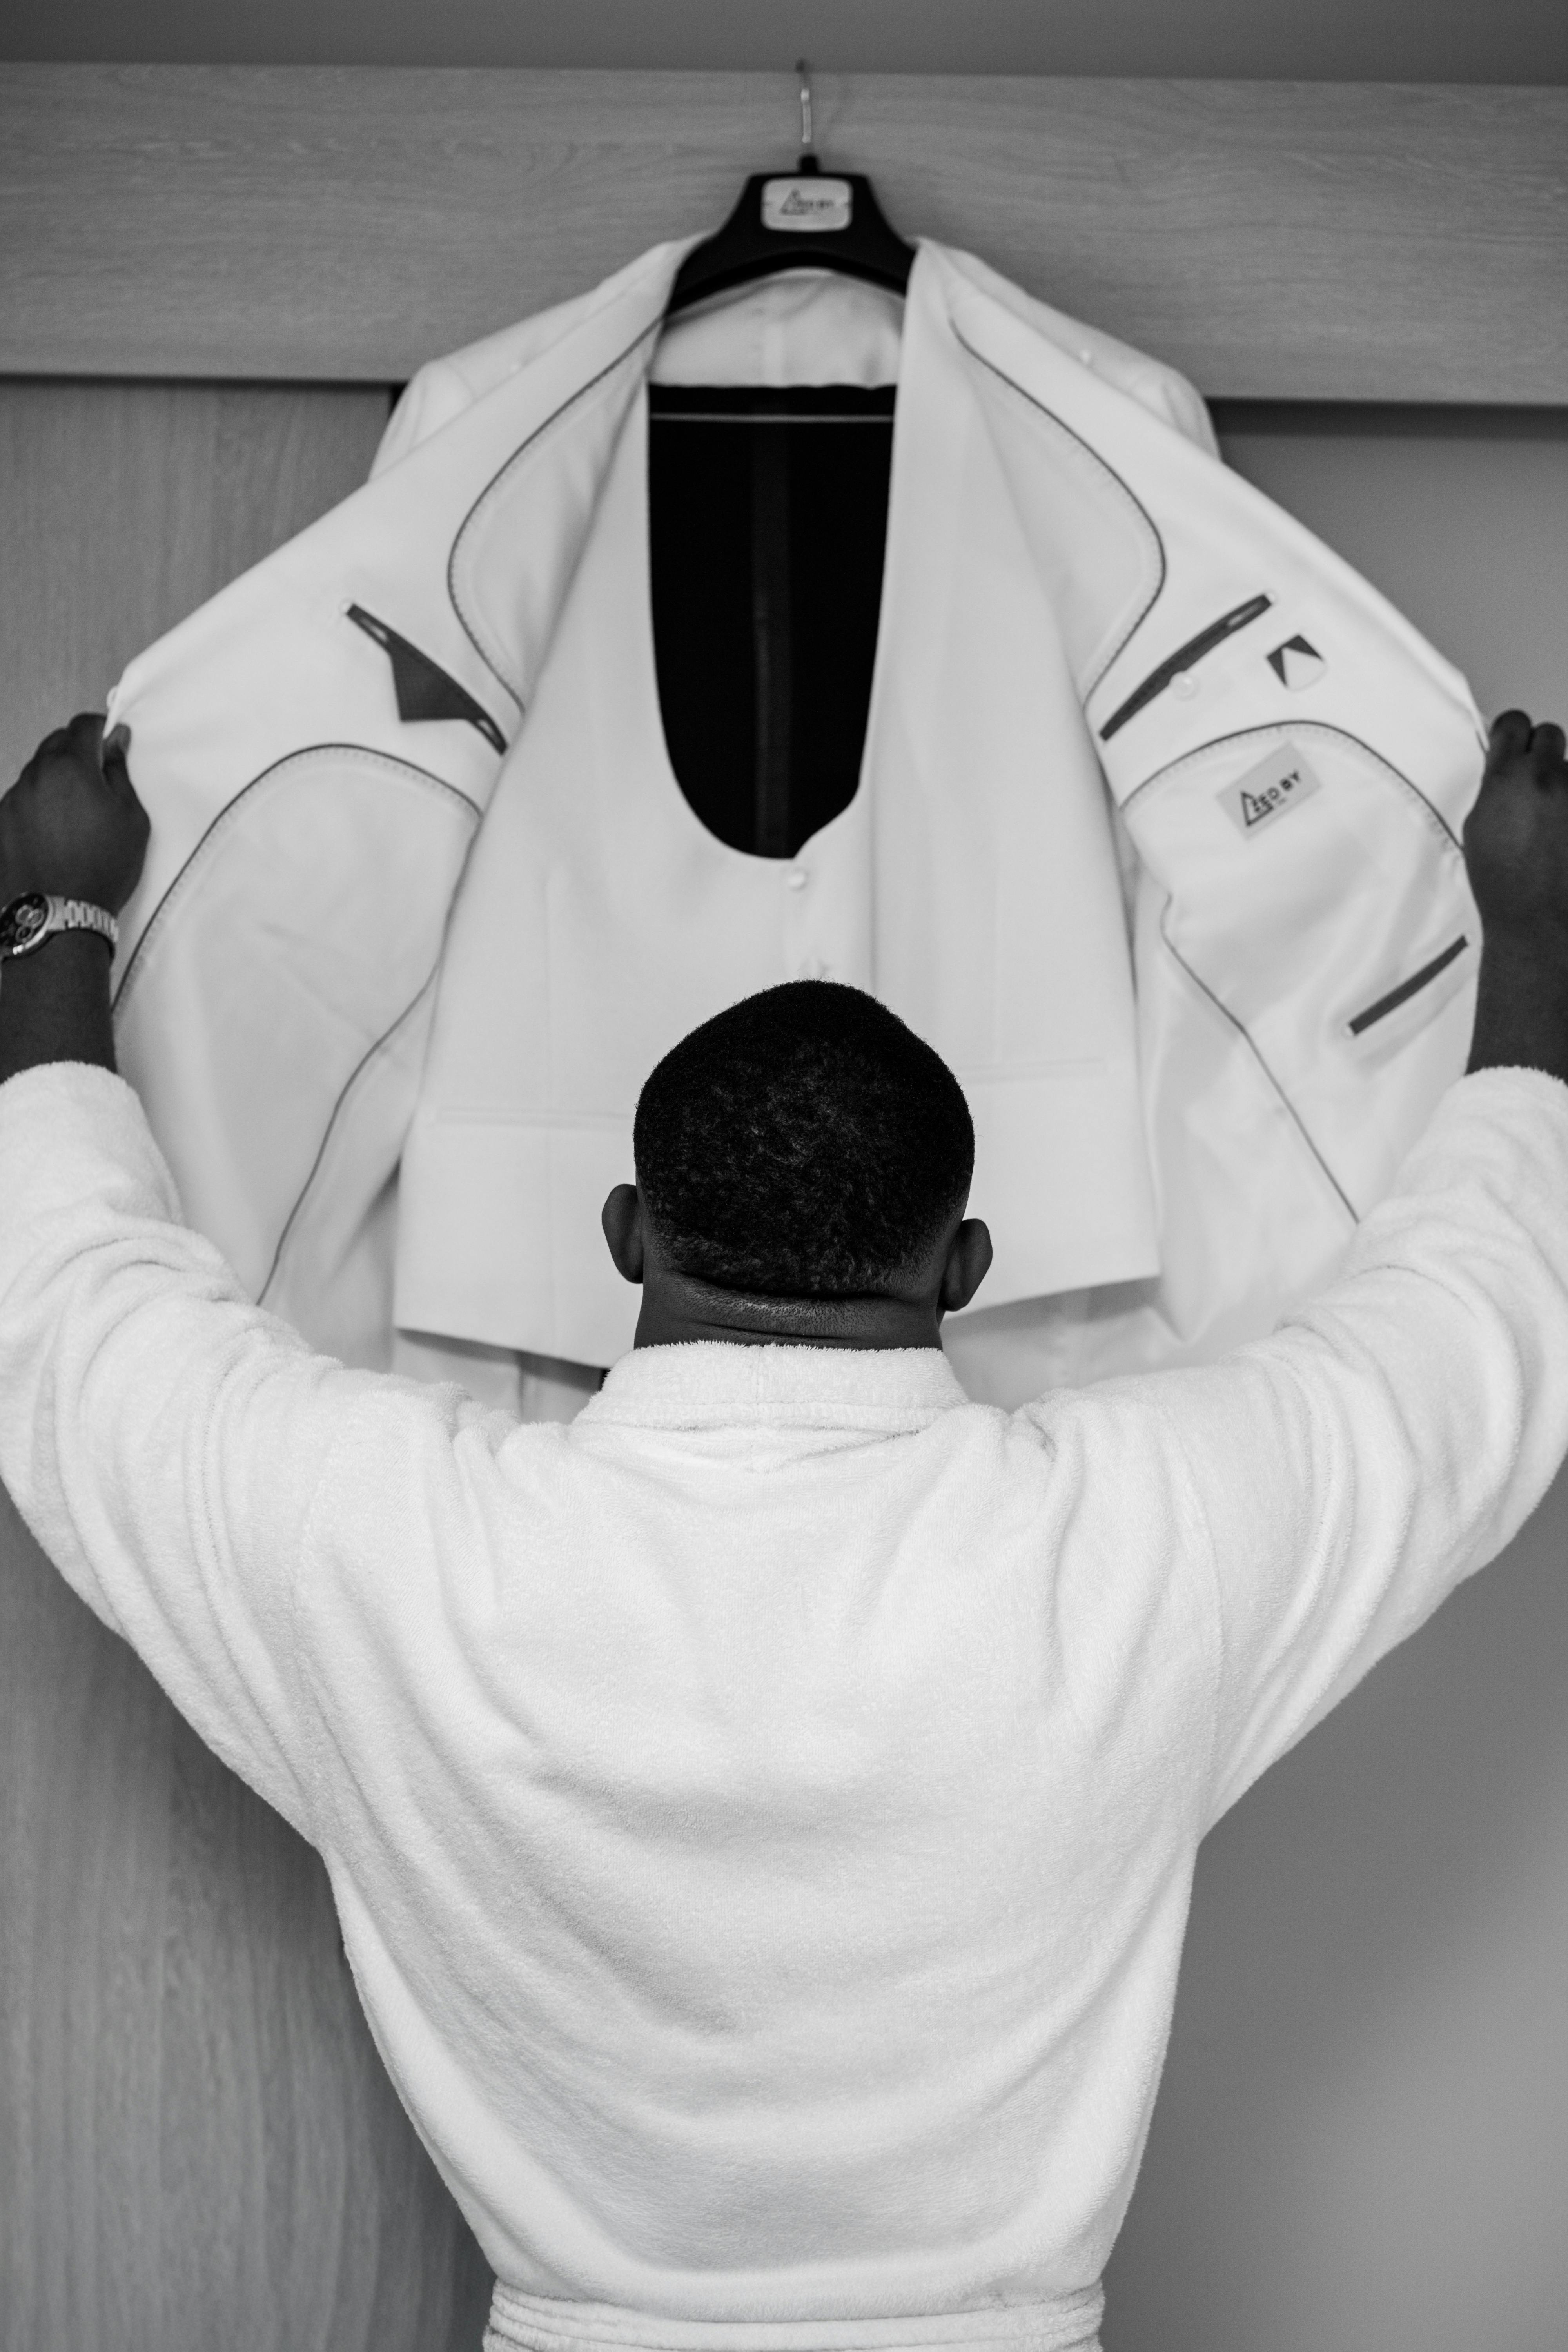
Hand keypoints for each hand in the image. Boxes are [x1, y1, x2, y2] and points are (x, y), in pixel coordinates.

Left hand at [0, 713, 149, 914]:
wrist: (61, 913)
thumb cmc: (102, 868)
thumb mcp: (132, 818)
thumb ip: (120, 773)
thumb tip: (115, 744)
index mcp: (71, 767)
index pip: (83, 726)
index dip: (101, 728)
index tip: (112, 739)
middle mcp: (36, 776)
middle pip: (56, 743)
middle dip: (78, 750)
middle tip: (98, 775)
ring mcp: (13, 798)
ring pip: (37, 771)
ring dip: (57, 778)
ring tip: (76, 809)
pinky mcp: (2, 821)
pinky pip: (22, 797)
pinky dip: (39, 801)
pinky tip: (55, 827)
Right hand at [1463, 710, 1567, 947]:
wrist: (1539, 918)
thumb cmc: (1503, 883)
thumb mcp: (1477, 828)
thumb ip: (1493, 788)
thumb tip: (1503, 771)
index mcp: (1507, 778)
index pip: (1513, 723)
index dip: (1511, 732)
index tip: (1510, 741)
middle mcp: (1547, 777)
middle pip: (1549, 735)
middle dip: (1539, 752)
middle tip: (1532, 780)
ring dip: (1560, 785)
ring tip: (1551, 821)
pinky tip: (1562, 833)